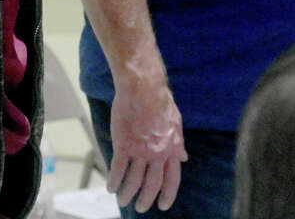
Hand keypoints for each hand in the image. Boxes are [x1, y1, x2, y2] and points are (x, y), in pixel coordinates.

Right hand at [106, 80, 187, 212]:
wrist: (143, 87)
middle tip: (140, 207)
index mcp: (173, 148)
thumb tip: (184, 157)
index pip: (172, 180)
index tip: (162, 205)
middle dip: (145, 200)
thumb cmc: (159, 101)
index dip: (168, 195)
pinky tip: (111, 187)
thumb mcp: (176, 123)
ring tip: (122, 200)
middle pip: (152, 185)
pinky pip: (118, 170)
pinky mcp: (124, 145)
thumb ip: (178, 143)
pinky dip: (114, 181)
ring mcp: (140, 150)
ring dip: (127, 194)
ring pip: (134, 181)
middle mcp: (158, 153)